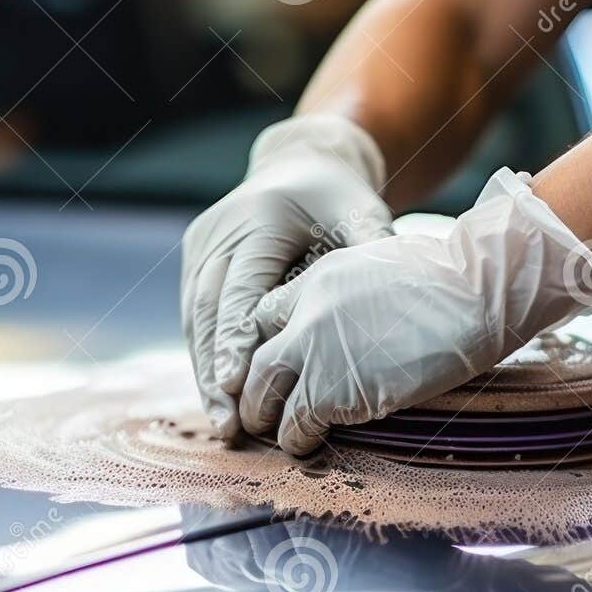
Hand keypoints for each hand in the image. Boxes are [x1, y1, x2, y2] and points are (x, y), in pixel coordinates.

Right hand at [182, 114, 391, 437]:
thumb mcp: (360, 214)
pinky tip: (218, 400)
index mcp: (258, 221)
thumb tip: (397, 296)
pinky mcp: (195, 262)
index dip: (236, 338)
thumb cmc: (338, 199)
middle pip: (208, 313)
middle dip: (216, 371)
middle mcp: (220, 233)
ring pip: (194, 321)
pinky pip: (194, 319)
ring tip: (222, 425)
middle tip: (228, 424)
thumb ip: (371, 250)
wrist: (300, 165)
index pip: (241, 289)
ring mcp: (201, 248)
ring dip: (205, 375)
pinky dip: (206, 360)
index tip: (235, 382)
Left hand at [239, 168, 591, 454]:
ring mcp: (315, 354)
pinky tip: (308, 447)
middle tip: (261, 410)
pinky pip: (298, 425)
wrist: (474, 294)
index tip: (278, 367)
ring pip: (265, 397)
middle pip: (255, 361)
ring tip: (282, 436)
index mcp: (318, 279)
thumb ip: (354, 296)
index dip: (267, 345)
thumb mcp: (383, 267)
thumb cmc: (451, 281)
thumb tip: (361, 321)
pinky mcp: (333, 392)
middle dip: (254, 390)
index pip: (263, 315)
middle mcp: (305, 315)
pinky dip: (298, 441)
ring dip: (271, 422)